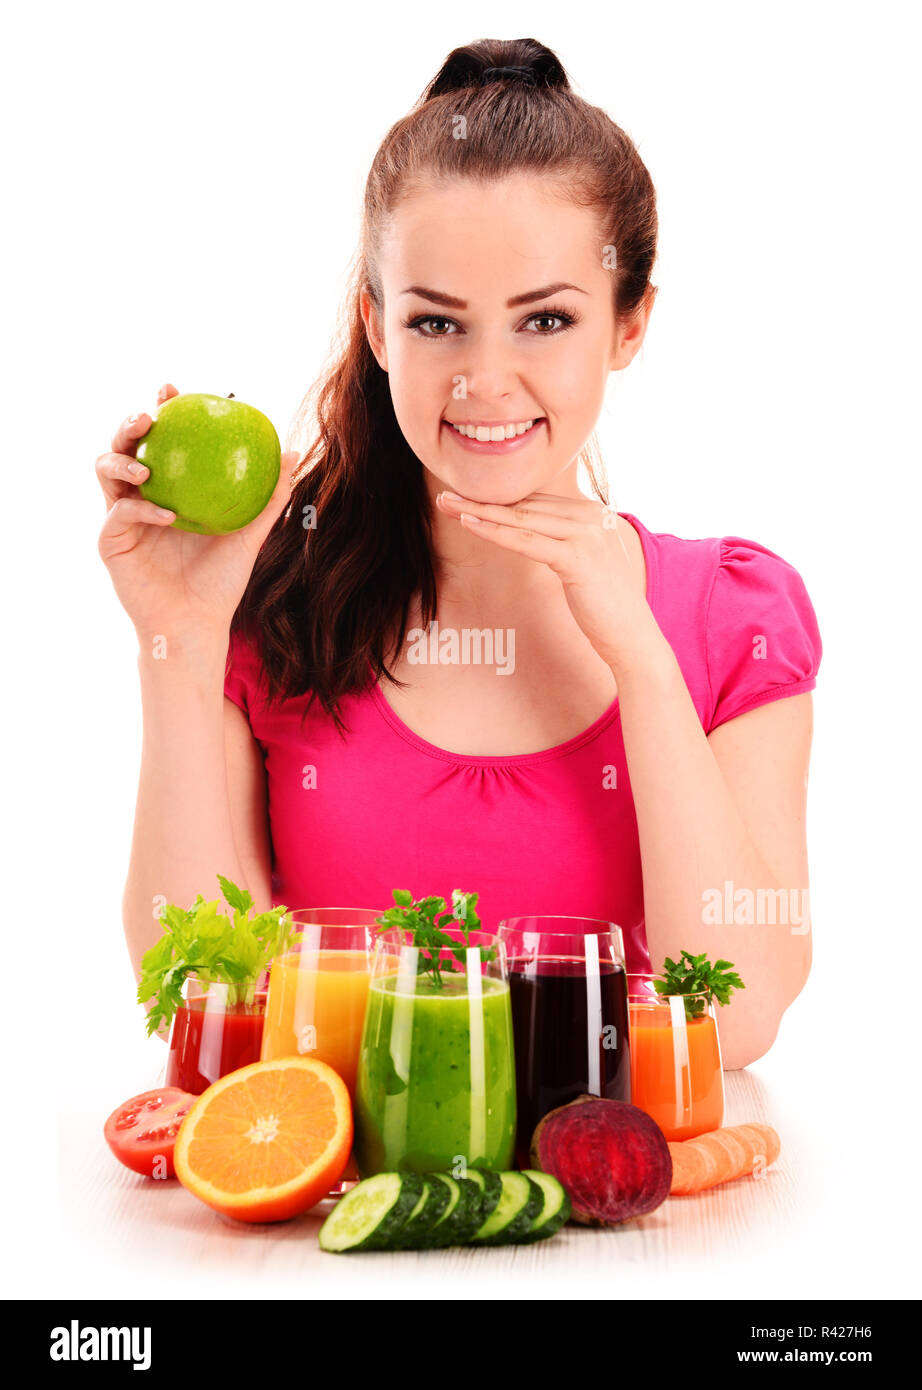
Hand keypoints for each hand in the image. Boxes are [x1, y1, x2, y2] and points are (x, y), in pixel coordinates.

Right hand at [97, 383, 299, 643]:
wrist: (197, 624)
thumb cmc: (221, 581)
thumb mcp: (250, 534)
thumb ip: (270, 495)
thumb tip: (293, 452)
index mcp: (168, 487)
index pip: (160, 439)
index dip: (161, 409)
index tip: (175, 390)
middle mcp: (139, 496)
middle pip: (122, 445)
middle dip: (129, 423)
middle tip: (149, 416)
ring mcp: (121, 517)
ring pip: (105, 470)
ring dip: (122, 460)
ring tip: (147, 468)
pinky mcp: (110, 542)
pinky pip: (119, 515)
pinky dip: (141, 510)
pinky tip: (167, 515)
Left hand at [435, 489, 655, 670]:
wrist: (632, 636)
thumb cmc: (604, 606)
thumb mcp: (582, 563)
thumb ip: (561, 541)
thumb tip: (532, 534)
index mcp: (592, 512)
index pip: (536, 501)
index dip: (500, 499)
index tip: (468, 496)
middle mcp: (591, 515)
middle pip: (525, 504)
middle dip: (483, 499)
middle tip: (446, 495)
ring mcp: (586, 533)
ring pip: (521, 518)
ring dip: (479, 510)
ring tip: (447, 505)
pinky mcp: (577, 556)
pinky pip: (526, 541)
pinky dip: (494, 532)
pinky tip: (469, 524)